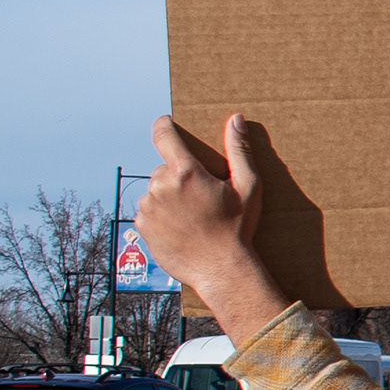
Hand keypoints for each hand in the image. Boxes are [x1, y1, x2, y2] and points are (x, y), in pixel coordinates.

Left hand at [141, 115, 288, 336]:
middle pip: (164, 168)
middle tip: (200, 195)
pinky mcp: (142, 226)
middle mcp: (161, 186)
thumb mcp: (248, 187)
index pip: (163, 135)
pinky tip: (181, 227)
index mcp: (186, 172)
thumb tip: (235, 119)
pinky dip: (161, 214)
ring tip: (192, 215)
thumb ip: (239, 150)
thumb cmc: (238, 228)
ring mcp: (148, 207)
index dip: (164, 125)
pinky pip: (148, 211)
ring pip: (155, 190)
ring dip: (169, 195)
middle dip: (179, 175)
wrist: (221, 270)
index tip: (167, 123)